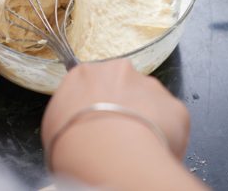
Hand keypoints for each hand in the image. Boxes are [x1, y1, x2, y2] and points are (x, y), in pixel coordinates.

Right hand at [42, 60, 206, 190]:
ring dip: (145, 119)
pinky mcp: (173, 105)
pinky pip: (170, 120)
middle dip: (122, 106)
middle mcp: (119, 71)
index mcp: (84, 74)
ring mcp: (149, 85)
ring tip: (134, 147)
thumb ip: (69, 115)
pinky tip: (152, 151)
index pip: (91, 83)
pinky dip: (165, 135)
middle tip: (116, 135)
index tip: (95, 121)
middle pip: (123, 86)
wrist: (108, 155)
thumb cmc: (74, 144)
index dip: (94, 104)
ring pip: (149, 101)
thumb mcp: (53, 127)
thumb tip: (78, 125)